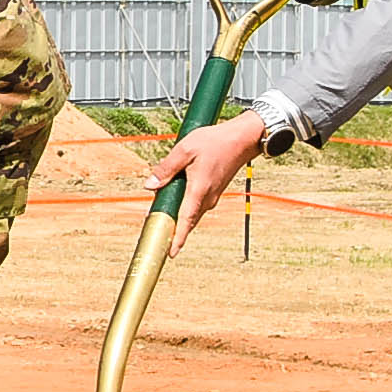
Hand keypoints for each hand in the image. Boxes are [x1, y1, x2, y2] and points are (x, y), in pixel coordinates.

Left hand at [145, 112, 265, 252]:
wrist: (242, 138)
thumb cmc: (214, 141)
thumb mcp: (184, 150)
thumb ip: (166, 169)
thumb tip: (149, 186)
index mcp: (199, 190)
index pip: (186, 220)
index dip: (178, 238)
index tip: (171, 253)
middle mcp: (208, 197)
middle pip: (187, 220)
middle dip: (173, 229)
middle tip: (156, 234)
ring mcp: (213, 195)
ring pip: (192, 212)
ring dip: (178, 216)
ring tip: (160, 215)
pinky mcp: (215, 190)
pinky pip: (197, 204)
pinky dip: (186, 206)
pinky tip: (174, 198)